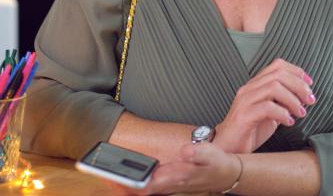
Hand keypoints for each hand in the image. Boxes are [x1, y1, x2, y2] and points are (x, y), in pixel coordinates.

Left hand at [103, 142, 241, 194]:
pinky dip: (133, 178)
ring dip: (123, 181)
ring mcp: (166, 183)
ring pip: (139, 187)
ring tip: (106, 170)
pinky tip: (125, 171)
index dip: (126, 184)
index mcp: (173, 179)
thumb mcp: (211, 156)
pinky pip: (145, 182)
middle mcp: (167, 184)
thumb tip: (184, 151)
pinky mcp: (167, 179)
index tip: (109, 176)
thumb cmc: (217, 165)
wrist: (226, 174)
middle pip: (137, 189)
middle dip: (117, 182)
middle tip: (98, 171)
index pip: (144, 186)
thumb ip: (198, 153)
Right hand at [214, 58, 315, 153]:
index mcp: (255, 85)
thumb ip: (281, 102)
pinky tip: (288, 122)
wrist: (227, 149)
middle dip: (298, 85)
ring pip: (273, 87)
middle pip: (278, 75)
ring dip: (292, 99)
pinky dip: (282, 113)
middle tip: (310, 99)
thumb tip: (302, 97)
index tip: (309, 83)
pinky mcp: (244, 115)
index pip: (276, 66)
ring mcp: (245, 100)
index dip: (296, 71)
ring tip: (301, 112)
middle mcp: (249, 88)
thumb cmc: (249, 132)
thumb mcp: (269, 113)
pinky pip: (267, 107)